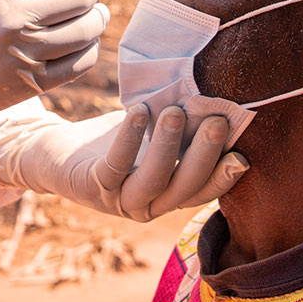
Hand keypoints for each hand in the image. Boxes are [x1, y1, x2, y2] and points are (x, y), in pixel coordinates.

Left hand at [0, 106, 246, 222]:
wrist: (59, 152)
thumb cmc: (118, 138)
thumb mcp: (154, 131)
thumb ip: (184, 125)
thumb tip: (217, 96)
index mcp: (170, 194)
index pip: (204, 191)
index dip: (224, 177)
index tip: (242, 155)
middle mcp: (149, 205)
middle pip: (184, 188)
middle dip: (203, 156)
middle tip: (217, 121)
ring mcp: (121, 199)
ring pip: (153, 180)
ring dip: (167, 146)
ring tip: (177, 111)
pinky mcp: (93, 187)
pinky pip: (115, 165)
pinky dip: (129, 139)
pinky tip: (140, 111)